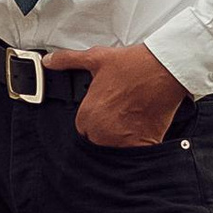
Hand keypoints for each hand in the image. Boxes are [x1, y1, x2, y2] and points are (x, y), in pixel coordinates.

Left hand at [46, 41, 186, 147]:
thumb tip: (48, 61)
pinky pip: (135, 154)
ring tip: (133, 121)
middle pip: (98, 142)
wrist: (164, 69)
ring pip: (115, 150)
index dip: (94, 121)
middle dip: (107, 132)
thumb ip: (68, 60)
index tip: (105, 113)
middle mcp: (101, 131)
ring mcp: (122, 140)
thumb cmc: (132, 64)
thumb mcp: (96, 58)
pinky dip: (139, 146)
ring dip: (122, 140)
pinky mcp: (142, 144)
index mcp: (87, 115)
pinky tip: (144, 130)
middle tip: (121, 115)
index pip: (83, 130)